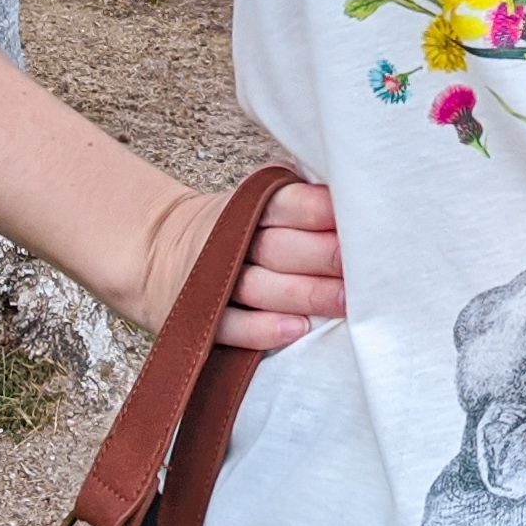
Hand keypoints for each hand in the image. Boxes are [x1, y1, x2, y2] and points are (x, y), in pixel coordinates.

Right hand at [135, 175, 345, 347]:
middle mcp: (231, 241)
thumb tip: (355, 196)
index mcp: (248, 206)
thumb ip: (300, 196)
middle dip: (322, 255)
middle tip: (363, 265)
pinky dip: (264, 329)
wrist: (162, 252)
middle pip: (279, 248)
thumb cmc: (235, 227)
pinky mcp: (204, 320)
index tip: (348, 216)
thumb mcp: (258, 198)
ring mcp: (215, 283)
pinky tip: (298, 328)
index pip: (283, 203)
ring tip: (345, 300)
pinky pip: (234, 327)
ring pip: (261, 288)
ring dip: (305, 294)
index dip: (315, 209)